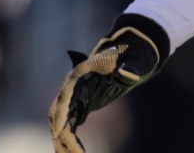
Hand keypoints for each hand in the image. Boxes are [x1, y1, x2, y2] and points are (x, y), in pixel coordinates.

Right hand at [48, 15, 166, 152]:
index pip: (66, 96)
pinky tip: (77, 152)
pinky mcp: (81, 104)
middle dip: (61, 134)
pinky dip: (71, 138)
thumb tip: (128, 73)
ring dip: (64, 140)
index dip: (61, 114)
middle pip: (59, 112)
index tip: (59, 131)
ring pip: (62, 121)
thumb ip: (131, 67)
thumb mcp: (134, 60)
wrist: (130, 51)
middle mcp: (73, 85)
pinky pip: (71, 123)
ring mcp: (75, 95)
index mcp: (81, 73)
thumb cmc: (131, 54)